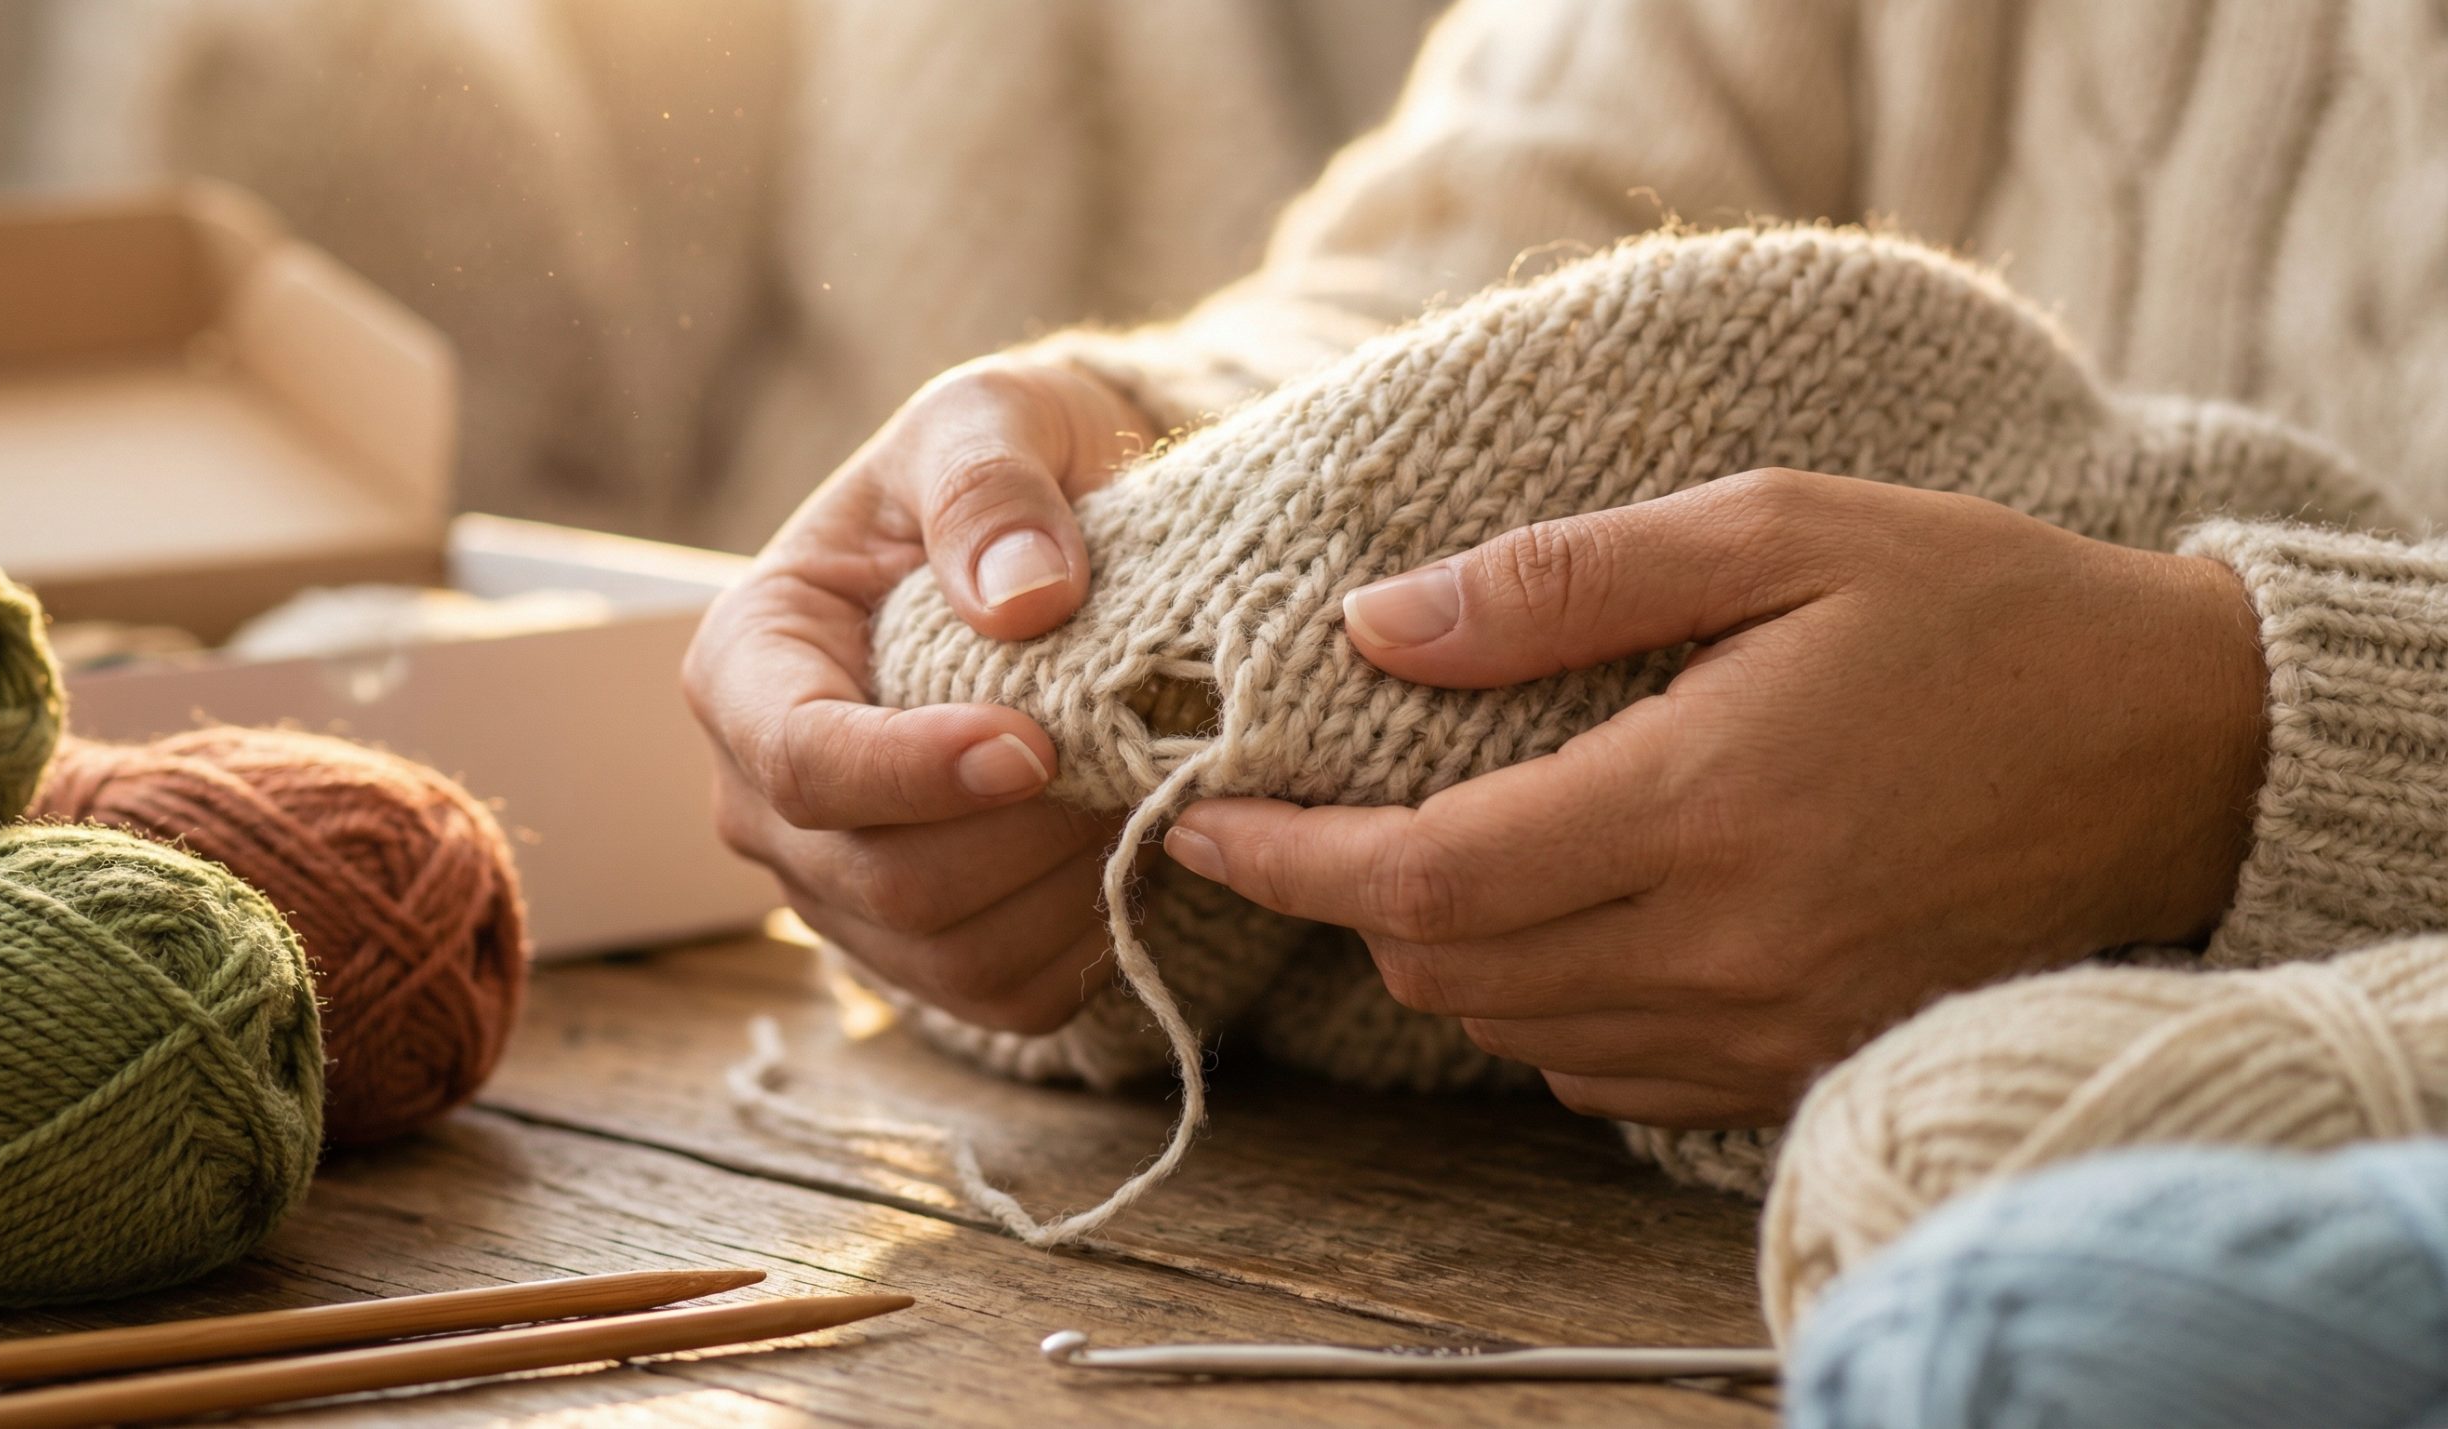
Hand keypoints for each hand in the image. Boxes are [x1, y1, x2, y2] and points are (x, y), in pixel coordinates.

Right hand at [684, 360, 1155, 1031]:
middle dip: (1030, 828)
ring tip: (1145, 783)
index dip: (915, 771)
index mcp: (748, 665)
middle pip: (883, 879)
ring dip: (1072, 883)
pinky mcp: (924, 948)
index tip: (1036, 744)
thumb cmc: (1004, 473)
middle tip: (1142, 744)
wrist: (1056, 548)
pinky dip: (1090, 936)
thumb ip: (990, 485)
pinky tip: (1133, 846)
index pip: (800, 762)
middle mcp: (767, 800)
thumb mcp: (992, 417)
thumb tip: (1023, 600)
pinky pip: (1009, 995)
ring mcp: (839, 889)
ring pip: (951, 953)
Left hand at [1160, 470, 2269, 1126]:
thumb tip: (1378, 623)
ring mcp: (1762, 1026)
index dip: (1289, 852)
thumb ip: (1563, 583)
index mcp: (1697, 806)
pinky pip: (1602, 1076)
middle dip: (1356, 891)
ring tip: (1445, 844)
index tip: (1202, 813)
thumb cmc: (1976, 613)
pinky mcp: (1798, 1063)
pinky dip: (1542, 1007)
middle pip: (1448, 966)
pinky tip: (1570, 915)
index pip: (1425, 876)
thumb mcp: (1775, 534)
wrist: (2174, 752)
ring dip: (1445, 947)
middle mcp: (1720, 946)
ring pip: (1513, 1030)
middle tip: (1329, 803)